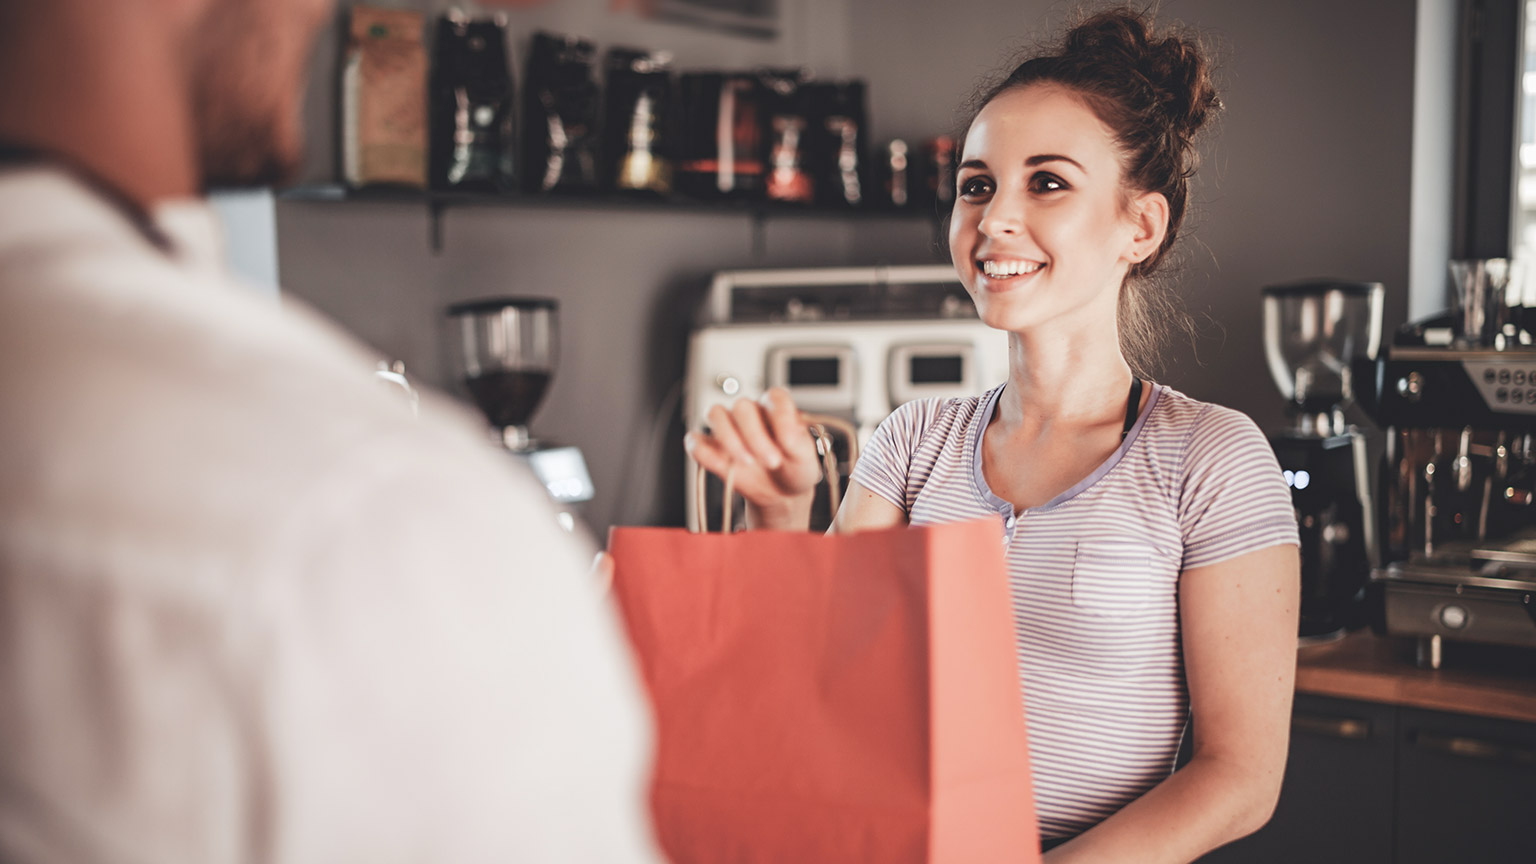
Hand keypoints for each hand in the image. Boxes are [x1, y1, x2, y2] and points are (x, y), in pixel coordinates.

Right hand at [684, 388, 821, 526]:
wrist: (781, 494)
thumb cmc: (794, 468)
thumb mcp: (806, 457)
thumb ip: (797, 441)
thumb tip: (785, 435)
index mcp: (775, 407)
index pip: (774, 396)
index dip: (780, 417)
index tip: (789, 443)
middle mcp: (750, 412)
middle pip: (741, 406)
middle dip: (755, 436)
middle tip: (771, 461)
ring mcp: (729, 428)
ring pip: (715, 414)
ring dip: (729, 439)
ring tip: (746, 463)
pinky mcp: (712, 448)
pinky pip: (695, 441)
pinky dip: (702, 451)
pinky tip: (721, 465)